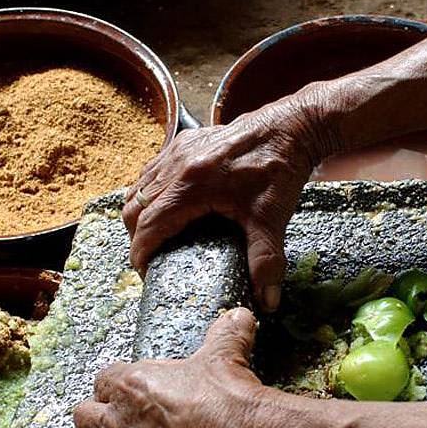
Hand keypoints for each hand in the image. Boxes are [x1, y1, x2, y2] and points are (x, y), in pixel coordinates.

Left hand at [74, 307, 269, 427]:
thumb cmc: (229, 400)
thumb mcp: (225, 357)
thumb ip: (226, 334)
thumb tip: (239, 315)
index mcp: (131, 385)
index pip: (101, 379)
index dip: (114, 384)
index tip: (128, 389)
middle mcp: (119, 422)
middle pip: (83, 418)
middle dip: (98, 417)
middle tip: (121, 419)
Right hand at [122, 90, 334, 312]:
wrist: (291, 126)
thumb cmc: (280, 168)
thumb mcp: (272, 218)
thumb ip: (266, 261)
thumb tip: (266, 301)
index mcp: (192, 183)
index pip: (149, 224)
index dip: (141, 252)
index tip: (146, 273)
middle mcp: (177, 163)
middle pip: (134, 206)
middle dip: (136, 237)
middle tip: (152, 259)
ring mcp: (178, 149)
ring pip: (139, 187)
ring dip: (140, 214)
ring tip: (156, 237)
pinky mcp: (184, 141)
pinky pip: (152, 171)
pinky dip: (151, 193)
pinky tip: (168, 208)